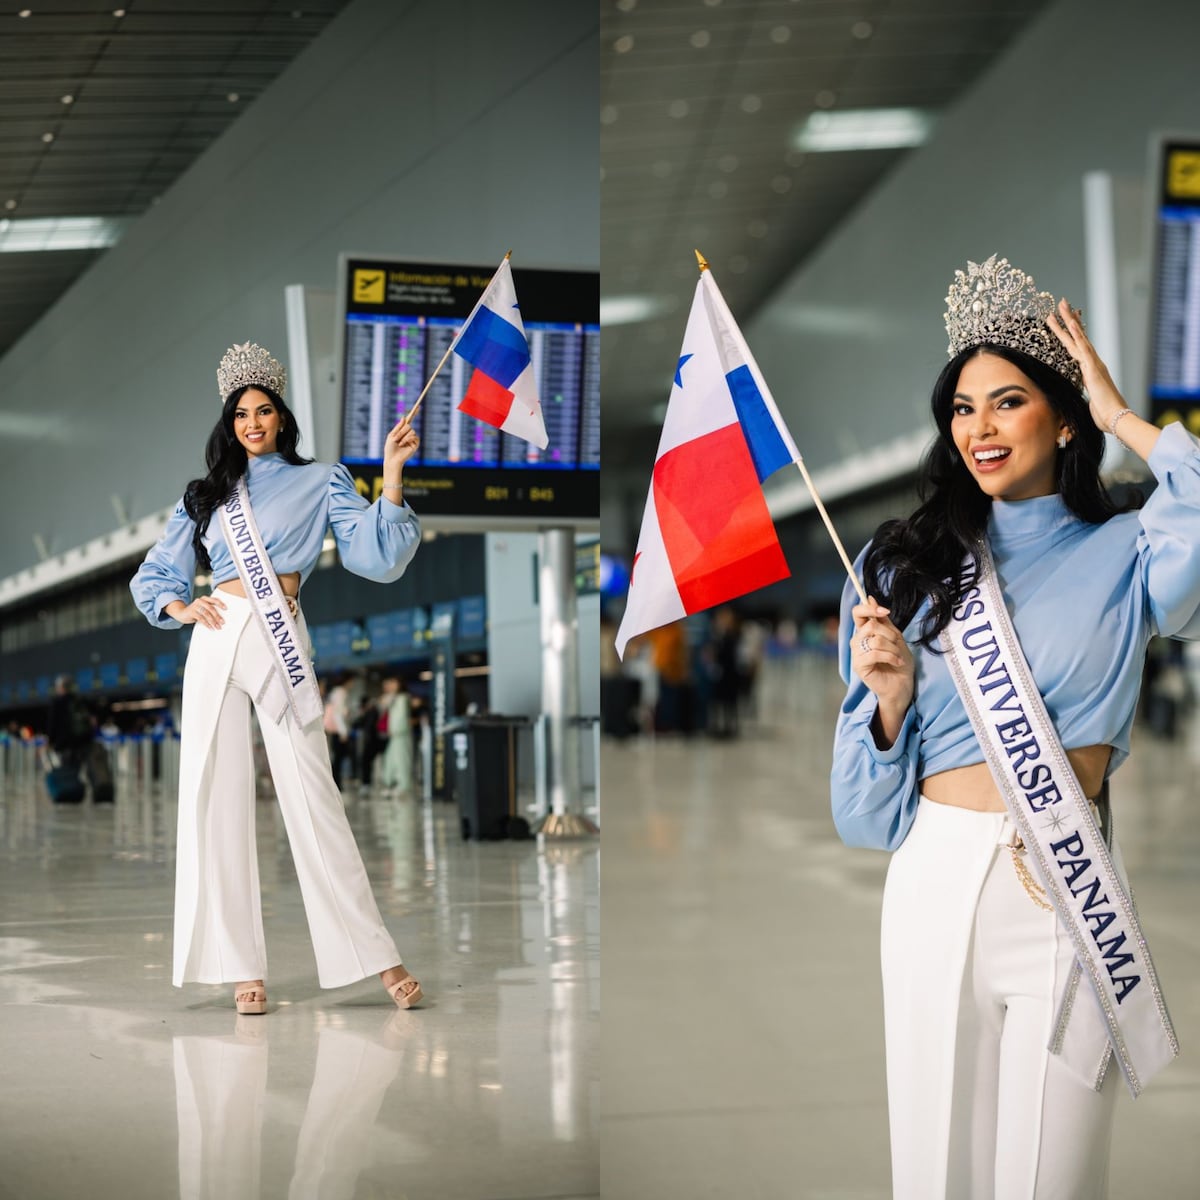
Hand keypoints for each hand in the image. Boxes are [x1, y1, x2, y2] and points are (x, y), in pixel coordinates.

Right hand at [177, 594, 226, 629]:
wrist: (182, 613)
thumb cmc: (196, 611)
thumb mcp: (203, 608)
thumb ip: (210, 609)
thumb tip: (221, 618)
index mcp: (205, 599)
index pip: (214, 600)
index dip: (220, 604)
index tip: (226, 609)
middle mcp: (200, 601)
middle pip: (211, 608)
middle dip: (217, 616)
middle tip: (222, 623)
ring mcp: (195, 606)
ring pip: (206, 614)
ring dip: (213, 621)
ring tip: (217, 627)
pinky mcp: (191, 612)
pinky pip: (201, 618)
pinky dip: (207, 624)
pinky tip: (210, 628)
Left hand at [383, 413, 419, 472]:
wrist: (392, 459)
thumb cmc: (390, 448)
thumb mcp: (391, 435)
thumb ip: (398, 427)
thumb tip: (404, 417)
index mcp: (402, 431)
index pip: (409, 420)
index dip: (414, 413)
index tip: (418, 407)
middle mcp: (408, 434)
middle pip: (408, 425)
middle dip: (401, 431)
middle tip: (396, 438)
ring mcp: (412, 439)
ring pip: (411, 430)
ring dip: (403, 436)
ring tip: (399, 443)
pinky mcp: (416, 444)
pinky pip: (414, 436)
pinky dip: (407, 439)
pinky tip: (403, 445)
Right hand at [850, 596, 914, 727]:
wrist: (902, 685)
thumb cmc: (899, 662)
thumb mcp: (895, 636)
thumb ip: (883, 620)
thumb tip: (870, 598)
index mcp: (864, 632)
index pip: (858, 613)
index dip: (869, 609)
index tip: (885, 611)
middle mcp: (857, 641)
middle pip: (869, 626)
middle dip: (889, 633)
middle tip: (898, 644)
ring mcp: (856, 654)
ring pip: (875, 640)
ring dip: (892, 648)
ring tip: (898, 656)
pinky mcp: (859, 666)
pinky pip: (875, 653)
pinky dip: (891, 656)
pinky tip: (897, 662)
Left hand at [1045, 298, 1127, 428]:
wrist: (1115, 418)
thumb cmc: (1103, 414)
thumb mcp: (1088, 401)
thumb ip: (1084, 395)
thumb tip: (1079, 399)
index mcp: (1089, 370)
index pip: (1077, 348)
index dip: (1070, 334)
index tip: (1064, 321)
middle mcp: (1092, 363)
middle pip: (1077, 338)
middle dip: (1068, 321)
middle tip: (1060, 304)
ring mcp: (1093, 364)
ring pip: (1078, 338)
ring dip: (1069, 321)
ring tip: (1060, 306)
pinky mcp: (1093, 368)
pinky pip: (1083, 349)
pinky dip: (1077, 335)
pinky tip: (1070, 323)